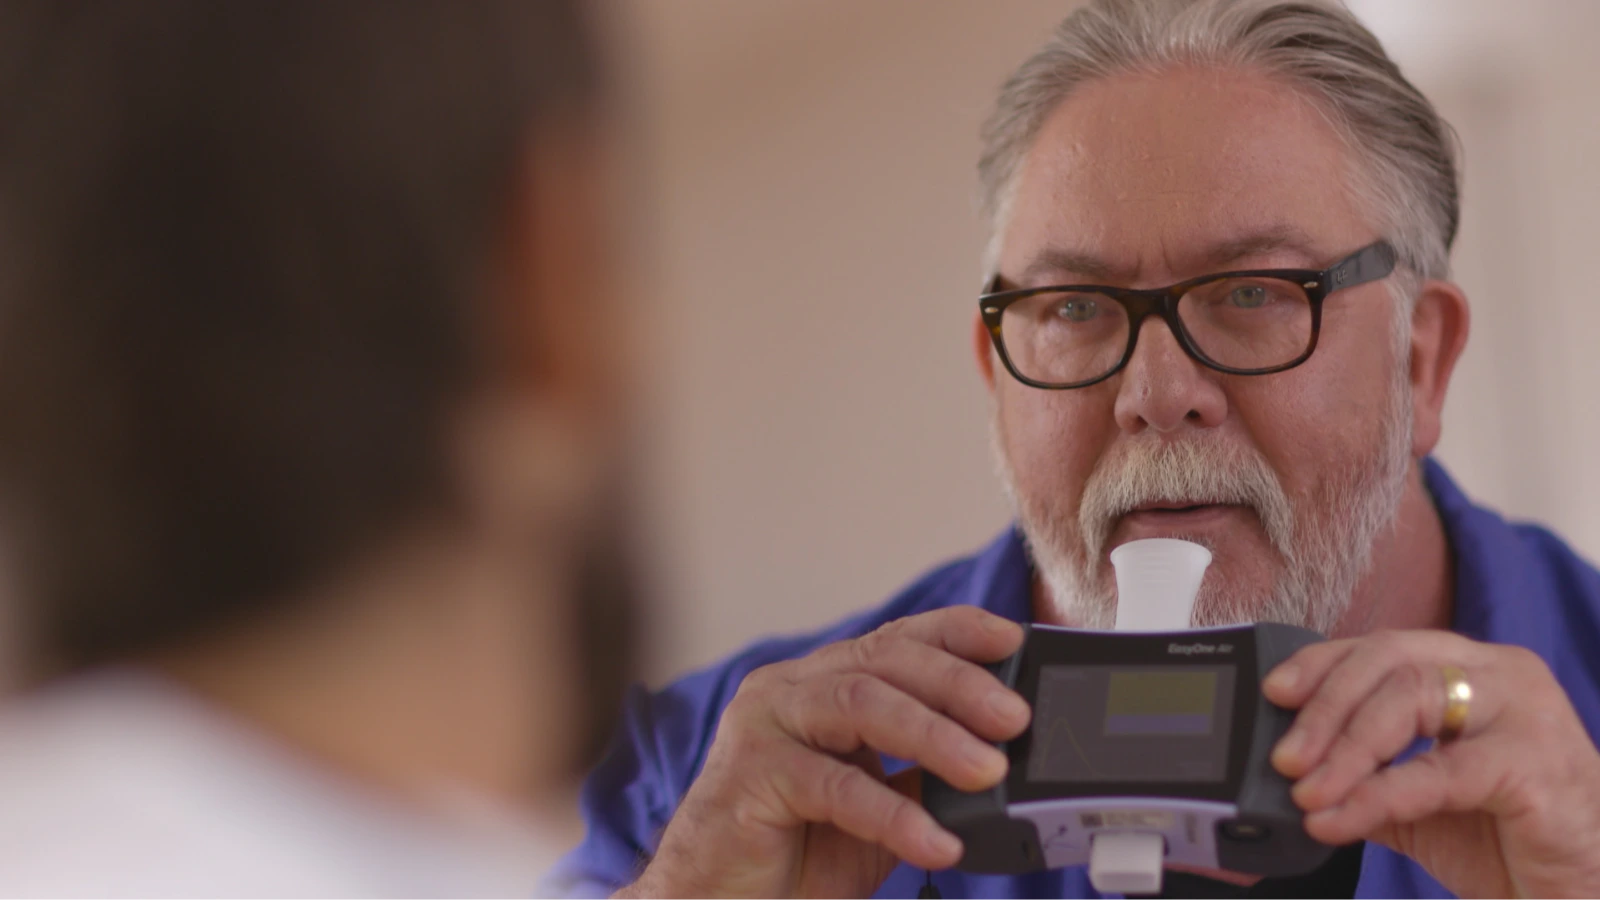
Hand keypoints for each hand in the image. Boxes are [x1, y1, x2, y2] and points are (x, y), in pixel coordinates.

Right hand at [620, 606, 1029, 899]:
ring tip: (988, 770)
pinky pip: (834, 787)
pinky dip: (894, 815)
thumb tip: (1001, 756)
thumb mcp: (878, 808)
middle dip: (956, 684)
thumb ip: (923, 776)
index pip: (893, 639)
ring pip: (858, 704)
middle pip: (881, 662)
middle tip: (1014, 717)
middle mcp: (788, 690)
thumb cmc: (794, 854)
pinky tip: (937, 843)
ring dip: (933, 735)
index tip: (1012, 638)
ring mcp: (763, 726)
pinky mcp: (750, 777)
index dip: (954, 631)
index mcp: (819, 684)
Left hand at [1265, 630, 1599, 899]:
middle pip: (1391, 662)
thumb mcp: (1418, 796)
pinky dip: (1374, 796)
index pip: (1385, 646)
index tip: (1275, 693)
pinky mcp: (1536, 766)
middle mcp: (1502, 675)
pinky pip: (1436, 772)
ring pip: (1409, 701)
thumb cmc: (1506, 837)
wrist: (1578, 893)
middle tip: (1284, 758)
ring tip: (1305, 790)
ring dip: (1344, 750)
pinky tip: (1337, 819)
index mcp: (1475, 668)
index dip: (1322, 664)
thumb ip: (1361, 771)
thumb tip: (1288, 766)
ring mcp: (1525, 714)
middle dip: (1325, 708)